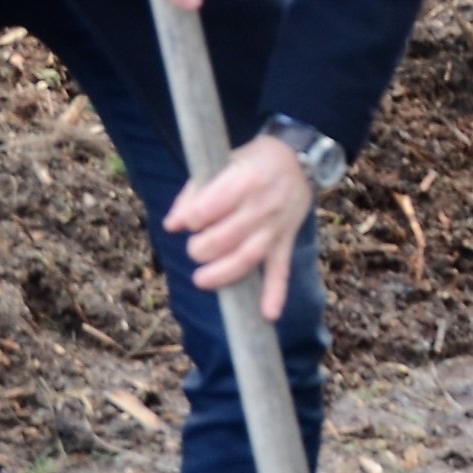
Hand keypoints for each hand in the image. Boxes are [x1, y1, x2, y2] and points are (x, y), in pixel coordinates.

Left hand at [170, 133, 315, 295]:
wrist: (300, 158)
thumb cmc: (253, 160)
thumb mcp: (223, 162)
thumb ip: (194, 193)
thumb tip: (172, 225)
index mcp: (244, 178)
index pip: (209, 207)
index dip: (192, 219)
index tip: (189, 222)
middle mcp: (262, 204)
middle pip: (225, 237)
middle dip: (201, 249)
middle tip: (194, 251)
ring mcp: (276, 226)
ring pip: (248, 257)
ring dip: (222, 274)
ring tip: (202, 279)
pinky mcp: (286, 241)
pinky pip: (282, 270)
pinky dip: (276, 293)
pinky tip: (268, 314)